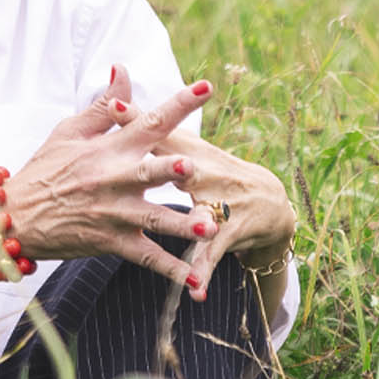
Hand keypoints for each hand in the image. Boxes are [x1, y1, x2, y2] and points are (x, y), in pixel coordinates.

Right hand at [0, 67, 214, 286]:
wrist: (14, 216)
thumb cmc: (45, 170)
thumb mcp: (70, 131)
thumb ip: (105, 104)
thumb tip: (124, 69)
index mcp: (110, 148)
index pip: (149, 120)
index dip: (178, 104)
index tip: (206, 88)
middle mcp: (115, 179)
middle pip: (150, 171)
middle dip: (172, 169)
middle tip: (193, 168)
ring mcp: (115, 213)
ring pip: (155, 218)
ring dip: (182, 224)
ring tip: (209, 226)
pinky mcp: (111, 242)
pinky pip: (146, 257)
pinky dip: (170, 270)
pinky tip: (194, 282)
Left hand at [109, 66, 296, 300]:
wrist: (268, 202)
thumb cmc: (212, 171)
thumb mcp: (183, 147)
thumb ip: (145, 121)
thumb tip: (113, 85)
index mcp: (186, 151)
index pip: (157, 130)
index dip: (134, 118)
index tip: (110, 104)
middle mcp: (205, 173)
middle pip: (181, 166)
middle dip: (164, 163)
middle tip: (142, 164)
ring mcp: (219, 204)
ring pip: (202, 216)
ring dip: (193, 226)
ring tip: (189, 233)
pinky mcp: (227, 235)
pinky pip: (212, 257)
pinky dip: (201, 275)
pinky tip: (195, 294)